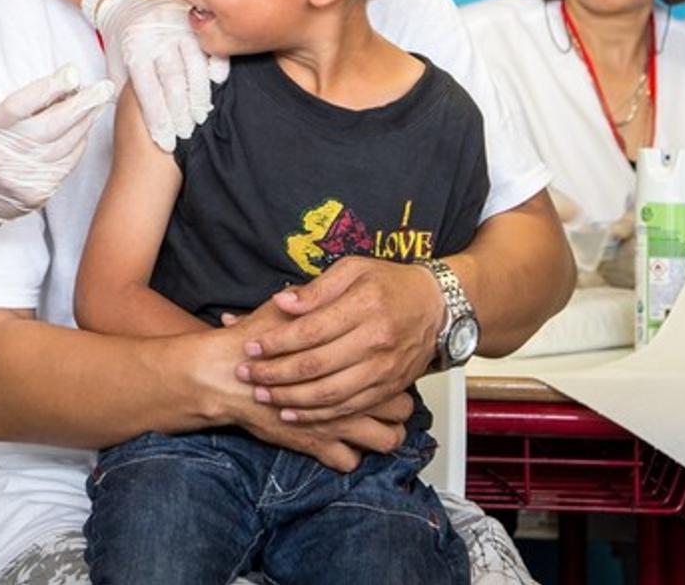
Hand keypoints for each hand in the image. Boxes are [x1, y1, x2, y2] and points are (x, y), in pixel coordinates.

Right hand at [0, 64, 114, 229]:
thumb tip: (67, 83)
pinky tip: (85, 129)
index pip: (18, 105)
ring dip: (86, 122)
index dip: (46, 88)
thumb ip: (28, 104)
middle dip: (80, 104)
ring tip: (99, 103)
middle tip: (103, 88)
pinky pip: (68, 162)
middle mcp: (4, 155)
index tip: (72, 73)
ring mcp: (22, 176)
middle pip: (49, 126)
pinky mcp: (38, 192)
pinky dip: (80, 143)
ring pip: (64, 144)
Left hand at [90, 0, 228, 152]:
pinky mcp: (192, 22)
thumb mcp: (115, 62)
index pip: (147, 90)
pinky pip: (208, 43)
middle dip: (180, 111)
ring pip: (192, 64)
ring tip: (203, 116)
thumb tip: (134, 122)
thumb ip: (123, 90)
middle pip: (171, 80)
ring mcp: (176, 29)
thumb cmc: (122, 38)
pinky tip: (218, 82)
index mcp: (134, 51)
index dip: (157, 118)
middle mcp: (156, 40)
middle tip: (188, 134)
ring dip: (199, 93)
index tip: (166, 141)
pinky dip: (216, 62)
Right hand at [189, 308, 409, 472]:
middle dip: (398, 407)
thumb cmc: (252, 341)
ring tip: (375, 424)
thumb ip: (312, 300)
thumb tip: (329, 290)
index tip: (386, 369)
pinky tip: (340, 441)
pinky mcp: (314, 445)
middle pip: (400, 411)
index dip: (396, 374)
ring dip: (382, 435)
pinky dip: (346, 456)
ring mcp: (334, 424)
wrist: (220, 374)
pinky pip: (347, 462)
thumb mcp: (286, 309)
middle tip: (388, 398)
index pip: (393, 375)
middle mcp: (349, 394)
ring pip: (384, 441)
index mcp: (349, 360)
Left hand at [233, 256, 441, 421]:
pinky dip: (318, 415)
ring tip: (262, 395)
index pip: (311, 331)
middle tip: (246, 373)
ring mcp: (384, 369)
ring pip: (331, 393)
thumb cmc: (391, 283)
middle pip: (317, 365)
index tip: (251, 345)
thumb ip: (316, 289)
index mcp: (365, 307)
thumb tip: (282, 302)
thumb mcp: (353, 269)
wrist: (438, 307)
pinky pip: (349, 407)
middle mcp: (376, 341)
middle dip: (275, 373)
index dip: (277, 342)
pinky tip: (293, 413)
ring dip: (292, 399)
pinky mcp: (389, 388)